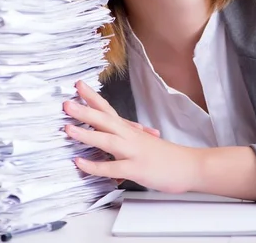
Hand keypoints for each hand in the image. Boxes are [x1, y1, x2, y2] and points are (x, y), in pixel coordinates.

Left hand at [63, 80, 200, 193]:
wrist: (189, 166)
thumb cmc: (166, 156)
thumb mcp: (143, 142)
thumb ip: (126, 138)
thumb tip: (112, 137)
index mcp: (130, 130)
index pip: (108, 108)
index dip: (92, 97)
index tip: (78, 86)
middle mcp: (130, 136)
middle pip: (105, 119)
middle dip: (84, 110)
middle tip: (66, 103)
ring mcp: (133, 152)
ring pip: (107, 140)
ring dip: (86, 134)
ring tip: (67, 129)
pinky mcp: (136, 169)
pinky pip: (112, 167)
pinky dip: (95, 166)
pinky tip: (81, 163)